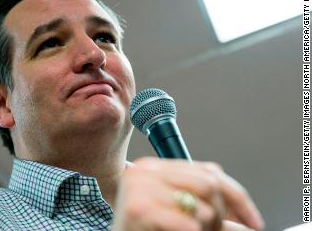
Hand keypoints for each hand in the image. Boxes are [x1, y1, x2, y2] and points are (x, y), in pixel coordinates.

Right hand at [111, 157, 263, 230]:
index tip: (253, 222)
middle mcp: (145, 170)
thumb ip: (207, 209)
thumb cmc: (143, 230)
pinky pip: (187, 222)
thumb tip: (247, 224)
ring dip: (207, 228)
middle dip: (220, 215)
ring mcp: (139, 186)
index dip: (238, 199)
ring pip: (203, 206)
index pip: (210, 171)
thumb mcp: (178, 214)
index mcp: (154, 167)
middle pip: (209, 184)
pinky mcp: (138, 208)